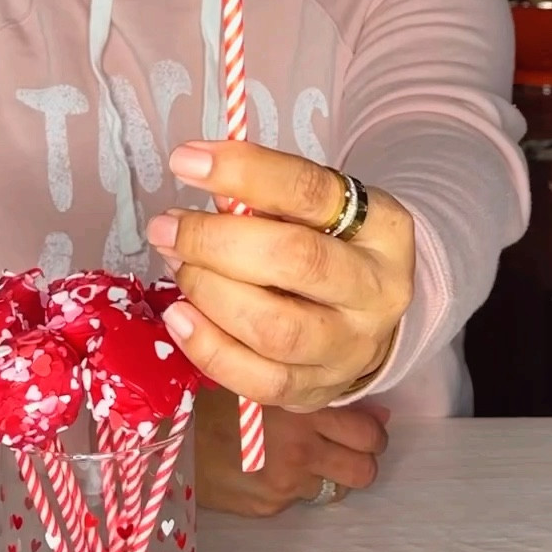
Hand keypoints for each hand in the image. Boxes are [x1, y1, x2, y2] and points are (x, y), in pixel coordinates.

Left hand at [145, 140, 414, 412]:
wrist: (366, 321)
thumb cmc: (330, 249)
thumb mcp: (316, 211)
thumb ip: (265, 200)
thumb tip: (202, 186)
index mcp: (383, 228)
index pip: (311, 191)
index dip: (245, 173)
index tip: (187, 161)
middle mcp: (376, 291)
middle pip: (295, 261)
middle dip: (215, 241)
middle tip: (167, 228)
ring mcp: (351, 349)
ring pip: (275, 329)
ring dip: (209, 293)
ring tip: (178, 268)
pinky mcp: (319, 391)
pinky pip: (259, 381)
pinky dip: (208, 348)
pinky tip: (180, 316)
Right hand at [194, 385, 390, 516]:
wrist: (160, 430)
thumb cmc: (208, 390)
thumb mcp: (262, 374)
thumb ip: (312, 386)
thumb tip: (366, 404)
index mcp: (303, 408)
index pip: (368, 431)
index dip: (371, 428)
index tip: (364, 423)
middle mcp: (301, 451)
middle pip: (364, 469)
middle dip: (363, 458)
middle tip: (348, 445)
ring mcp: (285, 485)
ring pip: (336, 489)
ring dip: (330, 473)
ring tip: (307, 457)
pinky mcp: (266, 507)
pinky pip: (298, 499)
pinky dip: (294, 485)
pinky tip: (270, 466)